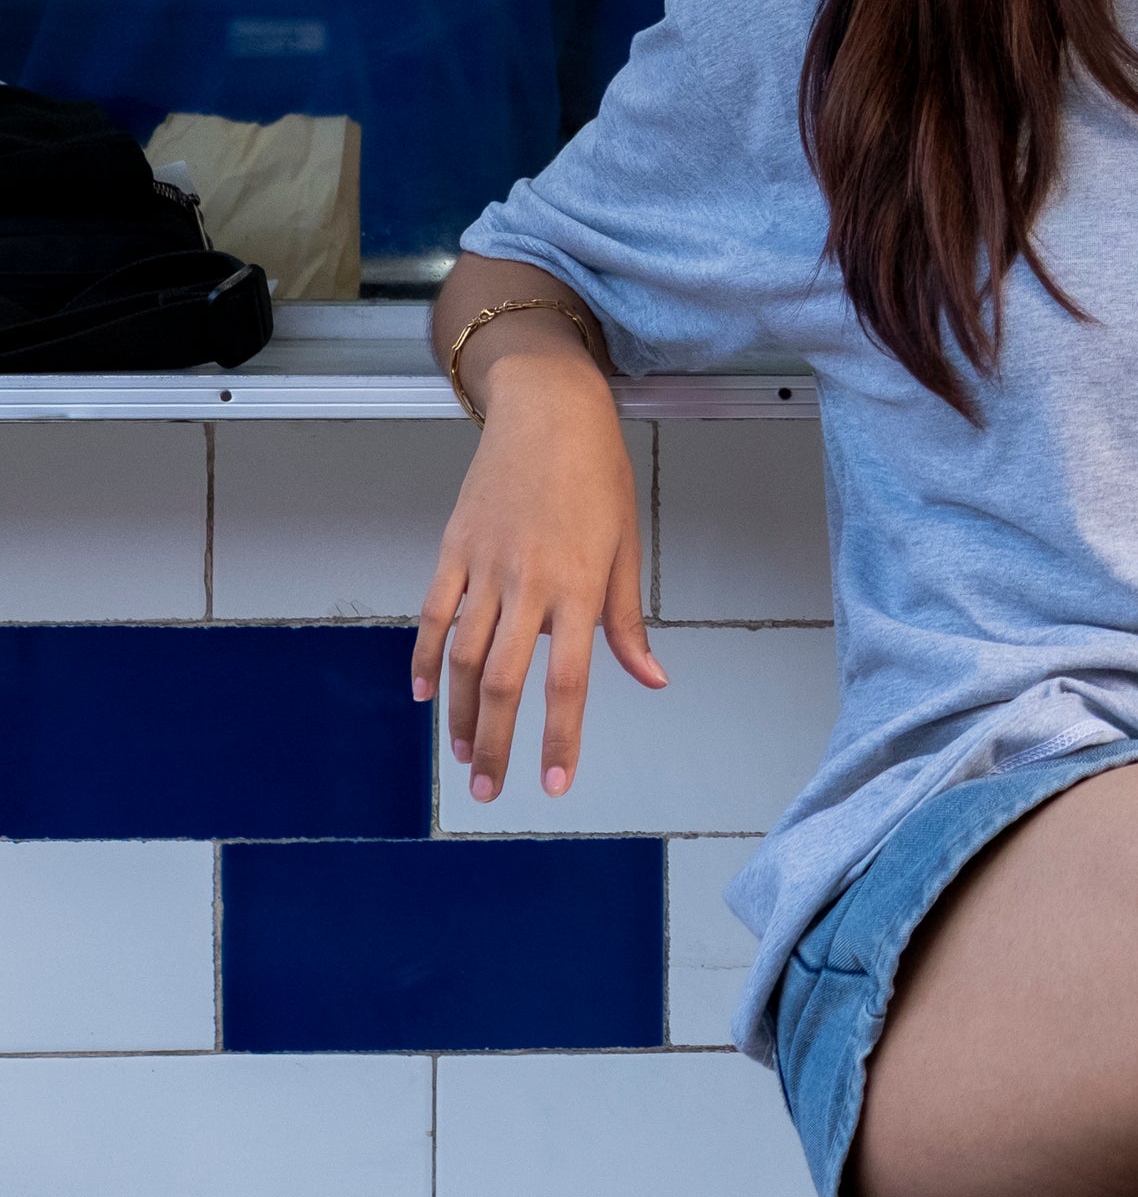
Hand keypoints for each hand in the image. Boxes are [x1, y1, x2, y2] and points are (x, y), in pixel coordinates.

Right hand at [410, 340, 661, 803]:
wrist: (549, 412)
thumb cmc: (598, 476)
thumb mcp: (628, 545)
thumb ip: (628, 620)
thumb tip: (650, 677)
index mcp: (581, 586)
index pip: (568, 681)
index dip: (559, 737)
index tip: (554, 783)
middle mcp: (529, 584)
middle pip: (505, 683)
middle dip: (497, 744)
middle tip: (491, 791)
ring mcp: (485, 567)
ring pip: (462, 658)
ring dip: (459, 716)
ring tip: (463, 757)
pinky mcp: (452, 550)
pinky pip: (432, 616)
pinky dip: (422, 660)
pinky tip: (423, 697)